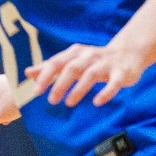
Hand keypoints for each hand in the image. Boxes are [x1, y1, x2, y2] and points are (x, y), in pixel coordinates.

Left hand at [26, 41, 144, 108]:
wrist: (128, 52)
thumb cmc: (93, 60)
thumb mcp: (71, 61)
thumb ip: (50, 67)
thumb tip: (28, 73)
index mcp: (75, 53)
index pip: (56, 63)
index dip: (45, 77)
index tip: (35, 92)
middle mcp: (89, 56)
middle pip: (72, 68)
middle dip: (60, 84)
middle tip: (51, 101)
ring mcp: (106, 64)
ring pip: (90, 75)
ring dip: (79, 89)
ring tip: (68, 103)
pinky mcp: (121, 73)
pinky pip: (114, 82)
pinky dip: (106, 92)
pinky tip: (97, 102)